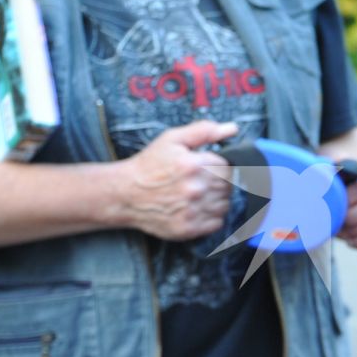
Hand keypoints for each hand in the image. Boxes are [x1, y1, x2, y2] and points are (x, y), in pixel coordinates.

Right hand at [116, 119, 236, 239]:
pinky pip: (217, 222)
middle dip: (217, 181)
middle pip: (228, 186)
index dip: (219, 165)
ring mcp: (193, 211)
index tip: (207, 167)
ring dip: (216, 199)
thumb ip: (204, 131)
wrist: (124, 194)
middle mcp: (195, 189)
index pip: (228, 166)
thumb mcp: (172, 139)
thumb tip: (232, 128)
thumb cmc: (149, 165)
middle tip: (200, 180)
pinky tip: (196, 208)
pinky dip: (211, 216)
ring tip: (197, 194)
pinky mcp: (189, 228)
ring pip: (225, 204)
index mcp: (194, 165)